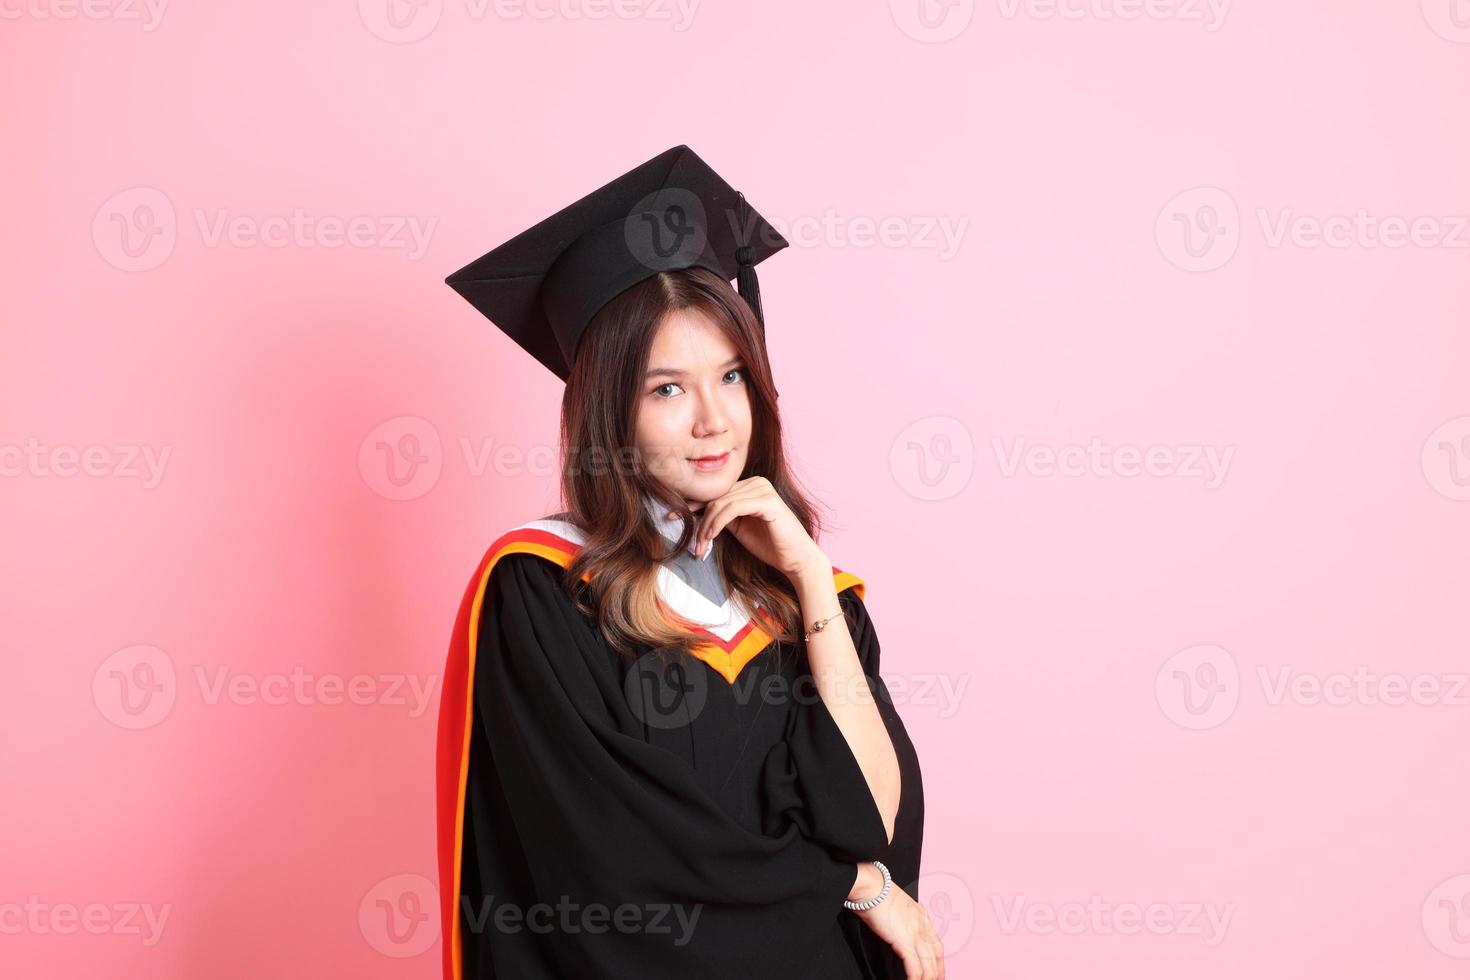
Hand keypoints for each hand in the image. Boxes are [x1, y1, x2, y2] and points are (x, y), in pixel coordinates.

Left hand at [686, 477, 826, 579]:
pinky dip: (717, 523)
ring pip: (721, 503)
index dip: (693, 504)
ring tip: (700, 545)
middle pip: (716, 497)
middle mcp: (756, 482)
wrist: (796, 559)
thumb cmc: (770, 545)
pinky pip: (732, 508)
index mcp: (750, 486)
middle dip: (699, 520)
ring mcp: (763, 489)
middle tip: (692, 544)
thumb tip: (694, 514)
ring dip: (706, 526)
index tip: (672, 516)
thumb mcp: (738, 527)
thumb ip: (721, 517)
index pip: (716, 493)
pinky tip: (711, 536)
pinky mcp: (767, 500)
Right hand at [853, 880, 945, 979]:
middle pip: (937, 957)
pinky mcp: (905, 940)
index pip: (937, 945)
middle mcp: (923, 926)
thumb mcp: (896, 906)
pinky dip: (914, 978)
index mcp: (922, 917)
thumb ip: (902, 920)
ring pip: (929, 966)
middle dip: (938, 974)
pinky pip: (915, 967)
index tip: (937, 973)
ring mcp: (916, 933)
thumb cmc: (876, 894)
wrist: (870, 886)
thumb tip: (896, 932)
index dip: (939, 963)